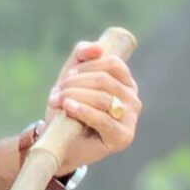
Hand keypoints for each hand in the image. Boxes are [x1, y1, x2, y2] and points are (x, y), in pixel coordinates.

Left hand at [42, 41, 141, 167]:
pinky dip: (83, 111)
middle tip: (56, 93)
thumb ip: (81, 56)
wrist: (61, 142)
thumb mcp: (72, 78)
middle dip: (75, 84)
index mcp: (125, 83)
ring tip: (57, 102)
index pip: (113, 64)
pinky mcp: (123, 137)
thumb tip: (97, 47)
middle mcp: (133, 100)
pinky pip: (104, 120)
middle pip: (105, 80)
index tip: (68, 76)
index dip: (87, 66)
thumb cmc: (68, 109)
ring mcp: (131, 119)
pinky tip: (69, 107)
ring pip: (103, 98)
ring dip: (74, 96)